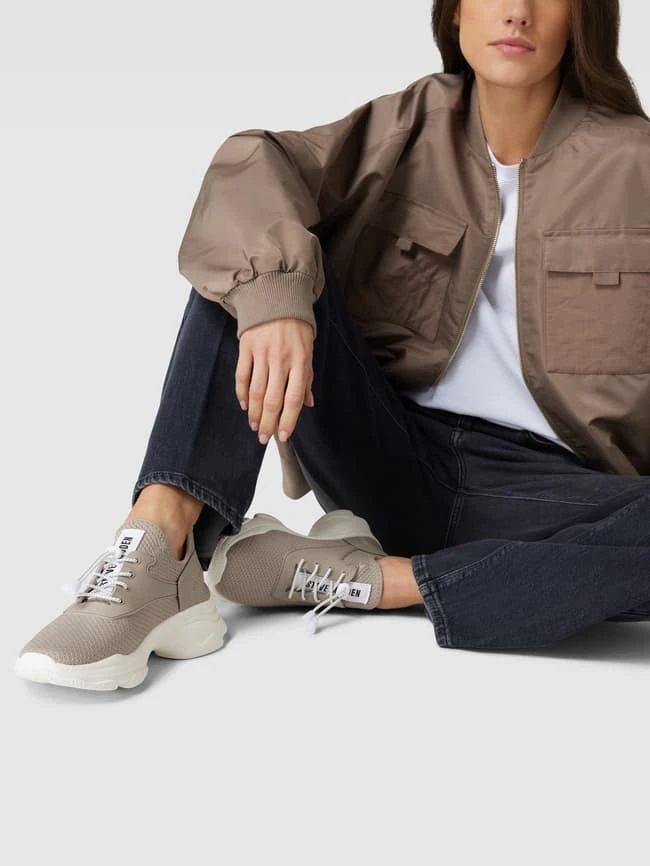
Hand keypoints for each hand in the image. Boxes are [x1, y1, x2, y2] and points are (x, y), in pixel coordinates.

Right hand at [235, 317, 314, 443]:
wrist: (276, 296)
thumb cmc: (296, 328)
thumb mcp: (308, 351)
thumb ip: (306, 378)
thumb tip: (308, 404)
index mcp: (300, 361)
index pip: (294, 398)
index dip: (289, 420)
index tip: (283, 435)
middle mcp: (281, 359)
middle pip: (273, 399)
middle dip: (268, 423)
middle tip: (264, 438)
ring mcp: (262, 353)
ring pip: (256, 391)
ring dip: (254, 413)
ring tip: (255, 426)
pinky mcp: (246, 347)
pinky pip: (242, 376)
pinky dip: (242, 393)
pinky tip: (245, 406)